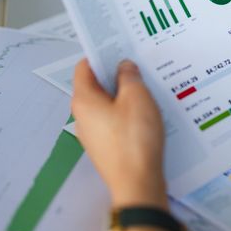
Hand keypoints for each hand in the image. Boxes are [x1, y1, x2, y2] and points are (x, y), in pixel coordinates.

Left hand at [71, 59, 167, 208]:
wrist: (138, 183)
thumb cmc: (134, 139)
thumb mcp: (137, 97)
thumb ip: (129, 76)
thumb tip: (124, 67)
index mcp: (84, 100)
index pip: (84, 67)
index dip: (101, 54)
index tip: (118, 47)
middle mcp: (83, 117)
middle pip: (96, 86)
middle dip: (116, 74)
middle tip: (138, 66)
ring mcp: (93, 134)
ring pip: (107, 104)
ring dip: (124, 95)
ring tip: (147, 88)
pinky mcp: (106, 147)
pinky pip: (114, 121)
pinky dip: (128, 113)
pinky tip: (147, 113)